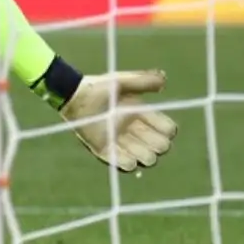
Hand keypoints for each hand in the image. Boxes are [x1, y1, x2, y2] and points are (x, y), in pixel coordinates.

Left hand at [60, 70, 177, 172]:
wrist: (75, 97)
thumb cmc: (98, 87)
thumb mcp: (122, 81)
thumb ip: (143, 80)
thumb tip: (165, 80)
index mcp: (141, 113)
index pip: (165, 128)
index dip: (168, 130)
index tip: (166, 129)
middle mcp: (134, 129)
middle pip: (159, 146)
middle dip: (160, 146)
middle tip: (153, 141)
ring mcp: (120, 141)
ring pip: (145, 157)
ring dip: (146, 156)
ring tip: (141, 151)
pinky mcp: (106, 150)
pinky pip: (122, 163)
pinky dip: (129, 163)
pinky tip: (130, 159)